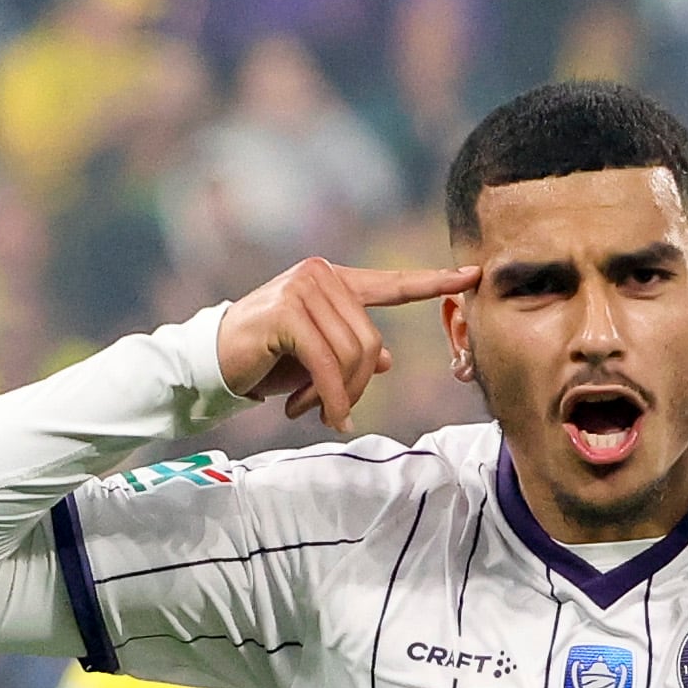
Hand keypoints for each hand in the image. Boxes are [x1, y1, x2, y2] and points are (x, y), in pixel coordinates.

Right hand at [215, 256, 479, 430]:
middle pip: (373, 342)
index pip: (393, 284)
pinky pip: (328, 365)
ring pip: (354, 356)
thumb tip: (388, 360)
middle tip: (332, 412)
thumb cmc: (268, 359)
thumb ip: (353, 352)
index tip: (473, 275)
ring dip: (338, 396)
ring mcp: (305, 289)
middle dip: (356, 387)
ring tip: (313, 410)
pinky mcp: (288, 313)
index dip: (434, 283)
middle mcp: (322, 275)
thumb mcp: (318, 358)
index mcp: (336, 281)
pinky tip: (308, 412)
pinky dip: (327, 397)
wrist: (215, 361)